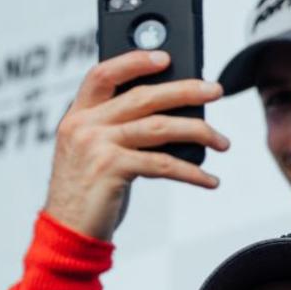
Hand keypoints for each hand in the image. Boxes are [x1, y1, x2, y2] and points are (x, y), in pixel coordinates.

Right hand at [44, 50, 229, 240]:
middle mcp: (83, 126)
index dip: (134, 60)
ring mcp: (96, 146)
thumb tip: (171, 115)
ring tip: (222, 142)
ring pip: (158, 127)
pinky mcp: (111, 169)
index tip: (165, 57)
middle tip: (216, 90)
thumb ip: (116, 130)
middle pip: (142, 96)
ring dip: (198, 131)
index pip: (103, 74)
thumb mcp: (93, 154)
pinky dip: (192, 172)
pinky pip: (162, 164)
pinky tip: (209, 179)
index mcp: (77, 116)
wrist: (67, 232)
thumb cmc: (88, 193)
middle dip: (185, 90)